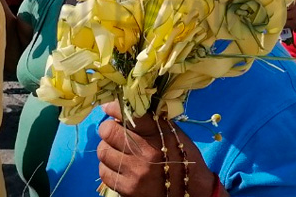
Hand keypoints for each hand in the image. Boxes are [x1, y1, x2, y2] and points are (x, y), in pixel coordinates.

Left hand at [97, 103, 217, 196]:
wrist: (192, 188)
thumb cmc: (181, 154)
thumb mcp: (172, 131)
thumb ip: (149, 120)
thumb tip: (120, 110)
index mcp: (159, 134)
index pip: (128, 114)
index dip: (114, 108)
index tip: (110, 108)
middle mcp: (145, 153)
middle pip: (108, 131)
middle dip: (108, 128)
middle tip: (113, 130)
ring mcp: (135, 172)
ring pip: (103, 151)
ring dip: (107, 147)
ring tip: (118, 149)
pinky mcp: (128, 189)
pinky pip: (104, 172)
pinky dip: (108, 166)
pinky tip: (119, 165)